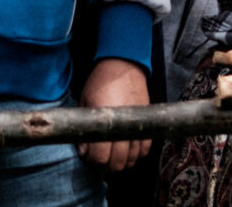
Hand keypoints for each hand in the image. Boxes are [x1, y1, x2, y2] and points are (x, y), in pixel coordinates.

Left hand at [76, 55, 149, 171]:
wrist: (123, 65)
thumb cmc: (100, 82)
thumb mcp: (86, 102)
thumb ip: (85, 128)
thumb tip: (84, 152)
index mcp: (105, 120)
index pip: (100, 156)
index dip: (93, 160)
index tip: (89, 155)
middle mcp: (123, 126)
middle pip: (117, 162)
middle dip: (107, 165)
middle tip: (100, 158)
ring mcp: (137, 125)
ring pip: (132, 158)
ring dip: (122, 161)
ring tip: (113, 155)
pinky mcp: (147, 123)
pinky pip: (145, 149)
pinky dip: (137, 154)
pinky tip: (128, 150)